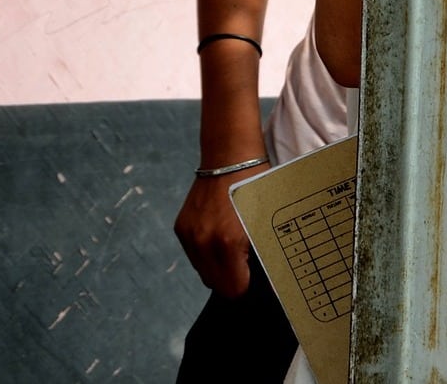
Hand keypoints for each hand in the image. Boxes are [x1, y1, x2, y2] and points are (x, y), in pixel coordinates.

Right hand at [174, 164, 268, 297]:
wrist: (230, 158)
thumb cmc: (255, 187)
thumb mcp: (265, 221)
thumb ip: (260, 251)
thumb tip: (260, 275)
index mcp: (229, 243)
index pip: (233, 288)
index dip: (245, 287)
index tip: (253, 280)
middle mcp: (204, 243)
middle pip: (215, 284)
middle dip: (230, 280)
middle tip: (245, 267)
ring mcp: (190, 235)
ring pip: (202, 271)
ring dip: (217, 268)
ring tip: (233, 251)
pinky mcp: (181, 228)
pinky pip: (194, 254)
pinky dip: (206, 253)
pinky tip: (219, 239)